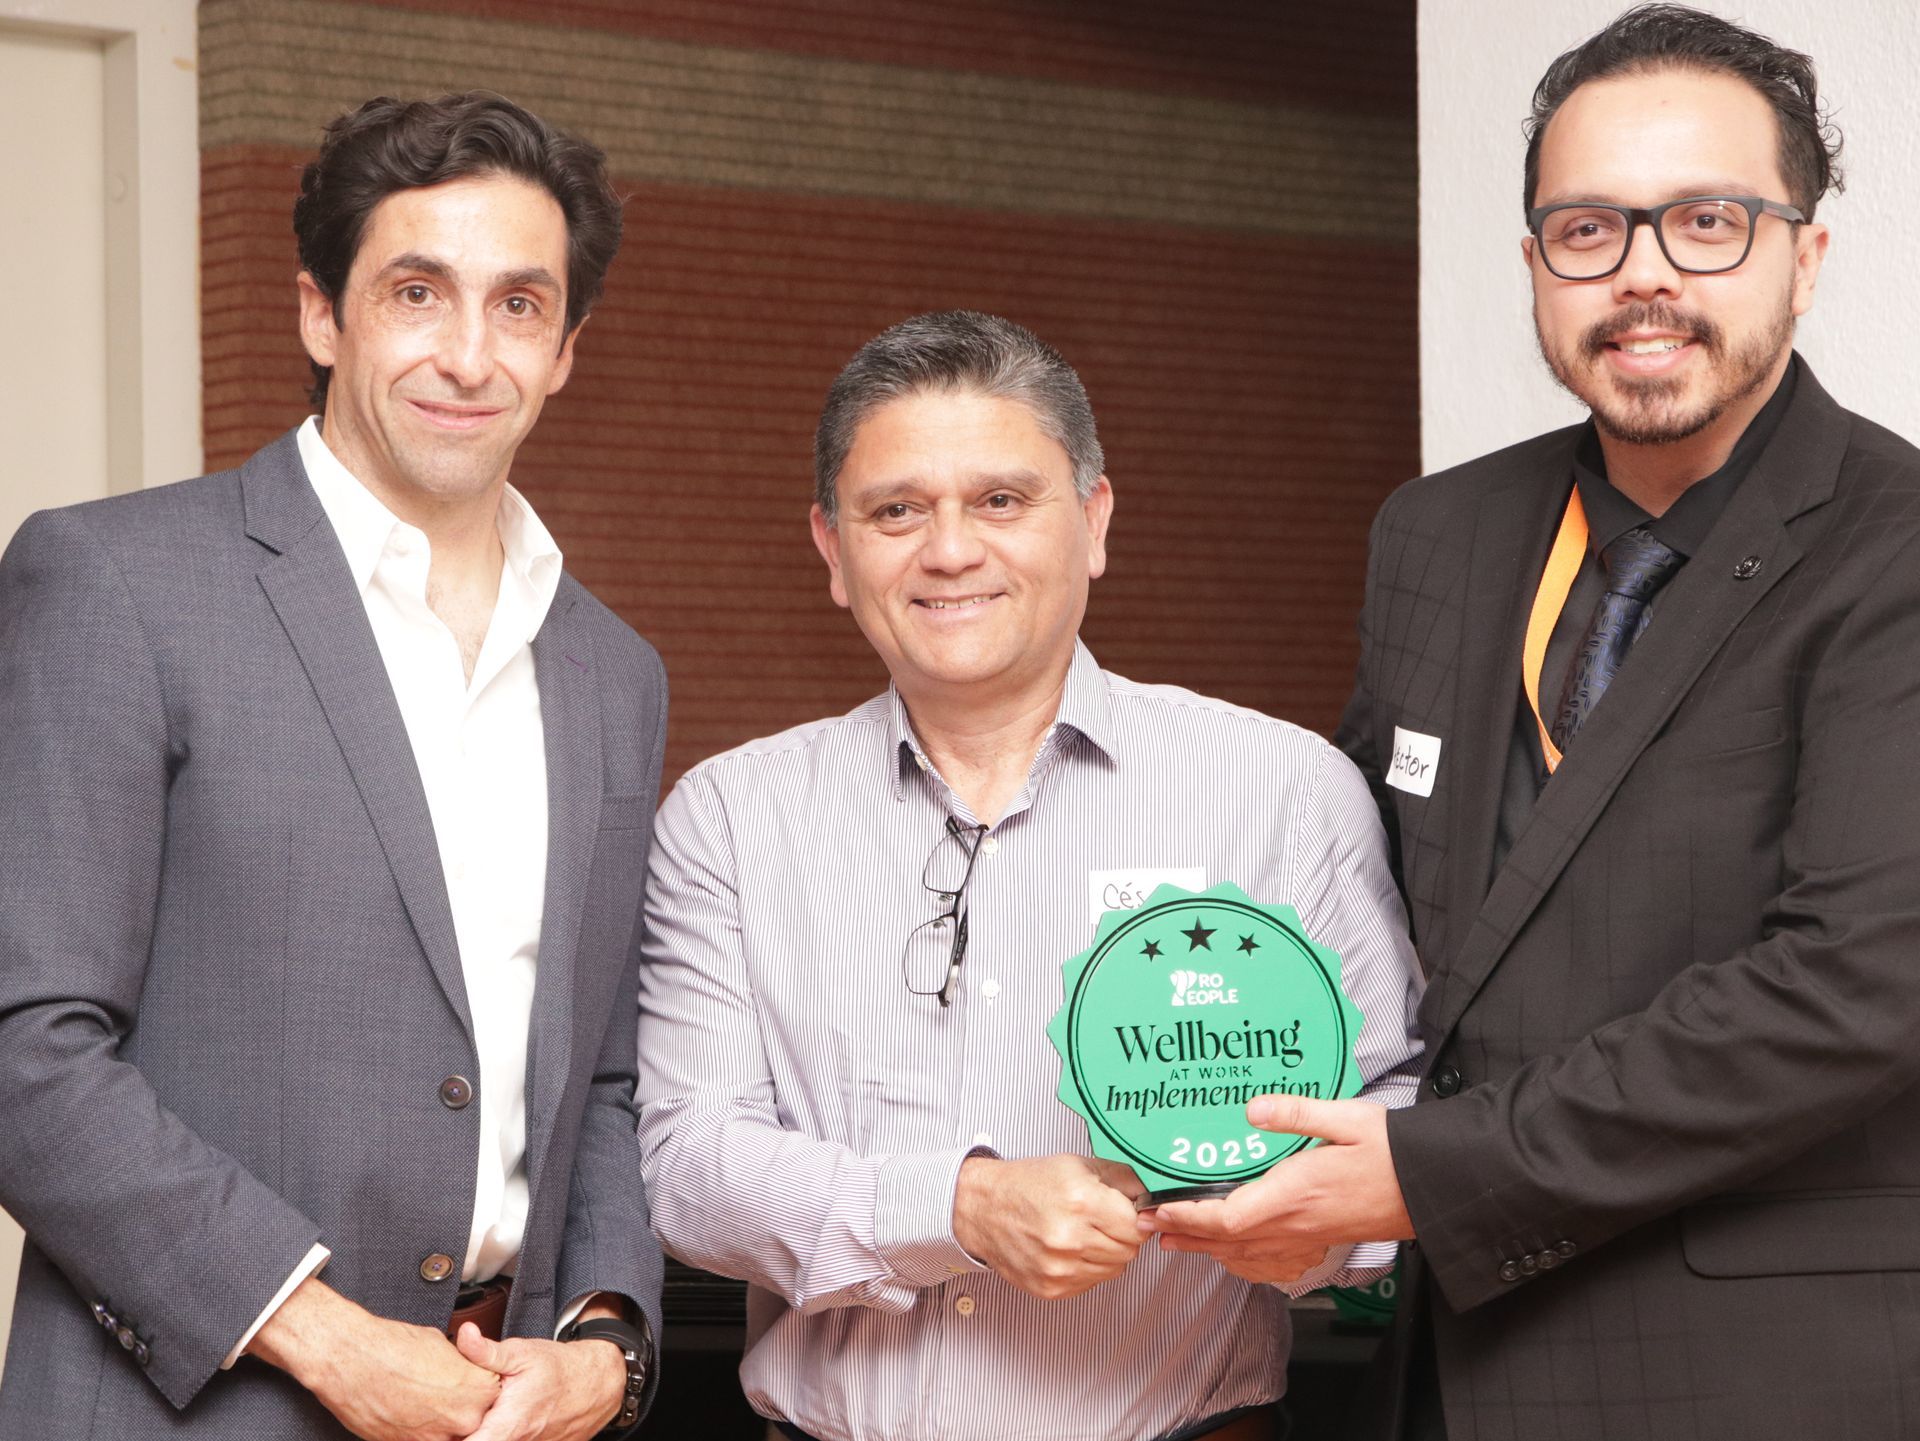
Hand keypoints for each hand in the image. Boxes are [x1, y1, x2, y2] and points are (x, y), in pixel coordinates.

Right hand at [249, 1278, 498, 1440]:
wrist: (349, 1359)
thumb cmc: (391, 1346)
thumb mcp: (442, 1346)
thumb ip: (462, 1367)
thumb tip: (464, 1373)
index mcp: (477, 1390)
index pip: (494, 1399)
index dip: (479, 1392)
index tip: (469, 1388)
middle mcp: (461, 1419)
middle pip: (473, 1423)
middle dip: (462, 1411)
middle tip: (445, 1398)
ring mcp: (432, 1438)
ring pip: (448, 1436)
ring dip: (441, 1425)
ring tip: (426, 1406)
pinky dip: (418, 1432)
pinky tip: (409, 1416)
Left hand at [453, 1321, 626, 1440]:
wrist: (598, 1383)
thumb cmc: (561, 1370)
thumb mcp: (522, 1353)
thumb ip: (487, 1352)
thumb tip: (464, 1336)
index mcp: (508, 1426)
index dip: (448, 1436)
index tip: (439, 1425)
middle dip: (463, 1431)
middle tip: (458, 1416)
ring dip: (483, 1431)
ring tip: (482, 1412)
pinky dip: (500, 1433)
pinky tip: (499, 1418)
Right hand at [952, 1153, 1146, 1299]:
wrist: (984, 1209)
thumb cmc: (1027, 1185)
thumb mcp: (1078, 1166)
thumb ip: (1123, 1180)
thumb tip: (1157, 1194)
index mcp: (1080, 1201)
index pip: (1137, 1225)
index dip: (1137, 1217)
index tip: (1130, 1212)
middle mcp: (1069, 1238)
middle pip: (1129, 1250)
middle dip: (1123, 1234)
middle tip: (1103, 1219)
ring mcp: (1060, 1268)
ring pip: (1115, 1269)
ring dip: (1107, 1252)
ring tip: (1083, 1232)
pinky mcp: (1051, 1288)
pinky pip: (1092, 1282)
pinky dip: (1088, 1267)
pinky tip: (1070, 1248)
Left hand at [1138, 1096, 1412, 1283]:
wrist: (1432, 1188)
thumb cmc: (1392, 1152)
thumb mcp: (1346, 1119)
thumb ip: (1297, 1113)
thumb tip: (1253, 1108)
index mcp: (1294, 1193)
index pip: (1226, 1218)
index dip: (1186, 1219)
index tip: (1157, 1210)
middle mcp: (1296, 1224)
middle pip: (1226, 1241)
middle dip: (1183, 1235)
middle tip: (1148, 1225)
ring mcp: (1307, 1238)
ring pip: (1245, 1255)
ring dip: (1206, 1249)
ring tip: (1175, 1240)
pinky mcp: (1319, 1241)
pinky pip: (1271, 1262)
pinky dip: (1241, 1260)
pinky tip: (1230, 1254)